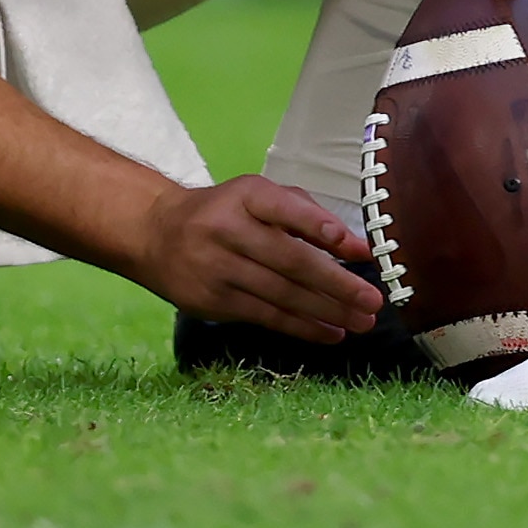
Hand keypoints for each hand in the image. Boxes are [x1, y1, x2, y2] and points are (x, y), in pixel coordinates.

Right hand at [138, 175, 379, 341]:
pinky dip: (302, 326)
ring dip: (326, 311)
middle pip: (290, 260)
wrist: (156, 233)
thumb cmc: (225, 212)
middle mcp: (229, 229)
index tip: (360, 250)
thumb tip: (356, 249)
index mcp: (246, 195)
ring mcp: (217, 268)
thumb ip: (307, 215)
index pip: (288, 210)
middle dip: (336, 283)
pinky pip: (265, 316)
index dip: (324, 229)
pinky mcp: (212, 301)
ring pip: (281, 294)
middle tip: (372, 300)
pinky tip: (330, 332)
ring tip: (361, 322)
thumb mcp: (259, 197)